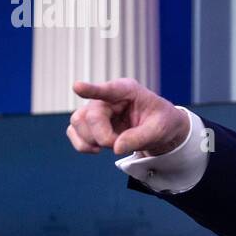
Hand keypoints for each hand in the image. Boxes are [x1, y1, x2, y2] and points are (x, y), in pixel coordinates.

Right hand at [67, 78, 188, 156]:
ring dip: (91, 141)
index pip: (108, 90)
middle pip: (90, 116)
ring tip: (114, 145)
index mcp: (127, 90)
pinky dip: (83, 145)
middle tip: (121, 145)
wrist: (160, 129)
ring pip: (77, 122)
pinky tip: (97, 149)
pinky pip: (73, 131)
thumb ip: (140, 137)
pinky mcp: (89, 122)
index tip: (78, 87)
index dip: (92, 89)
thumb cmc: (162, 122)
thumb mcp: (159, 130)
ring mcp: (96, 108)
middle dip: (103, 137)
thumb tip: (116, 148)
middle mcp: (108, 97)